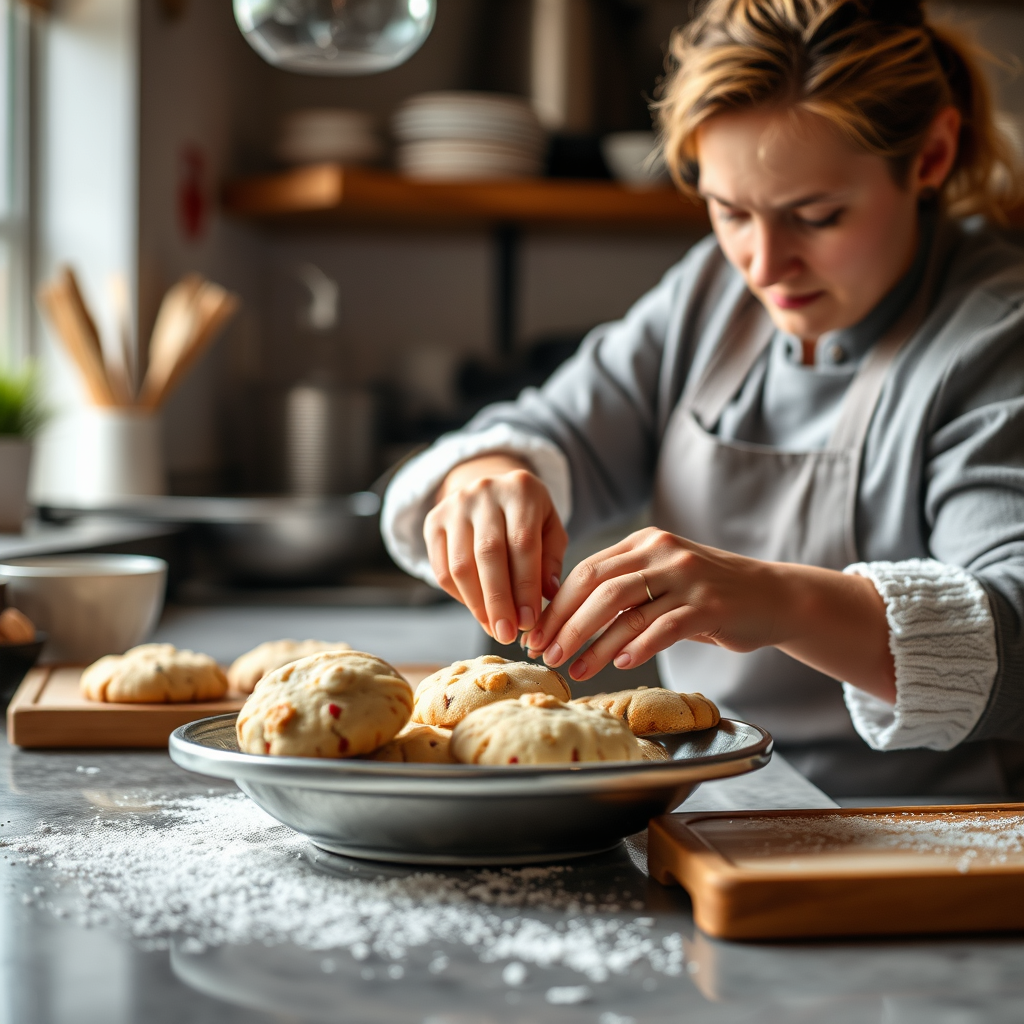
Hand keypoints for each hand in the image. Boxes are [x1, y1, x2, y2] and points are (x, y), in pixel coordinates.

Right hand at [425, 455, 567, 644]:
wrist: (491, 489)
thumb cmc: (528, 517)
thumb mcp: (550, 528)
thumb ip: (551, 559)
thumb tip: (548, 597)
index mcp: (521, 490)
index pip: (522, 543)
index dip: (525, 586)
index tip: (530, 622)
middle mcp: (484, 491)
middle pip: (488, 554)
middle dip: (498, 601)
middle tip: (507, 634)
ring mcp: (455, 505)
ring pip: (460, 564)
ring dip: (477, 604)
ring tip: (494, 628)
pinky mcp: (433, 521)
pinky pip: (442, 568)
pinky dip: (460, 596)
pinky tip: (478, 611)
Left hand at [523, 526, 895, 701]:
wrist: (773, 596)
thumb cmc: (708, 594)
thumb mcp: (663, 578)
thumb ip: (623, 589)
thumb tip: (565, 619)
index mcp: (644, 542)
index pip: (587, 570)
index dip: (557, 604)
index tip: (538, 634)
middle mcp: (663, 553)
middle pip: (599, 588)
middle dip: (567, 625)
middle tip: (547, 655)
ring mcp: (687, 578)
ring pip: (626, 610)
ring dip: (595, 644)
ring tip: (576, 669)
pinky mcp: (710, 606)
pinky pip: (664, 627)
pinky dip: (639, 646)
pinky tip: (621, 664)